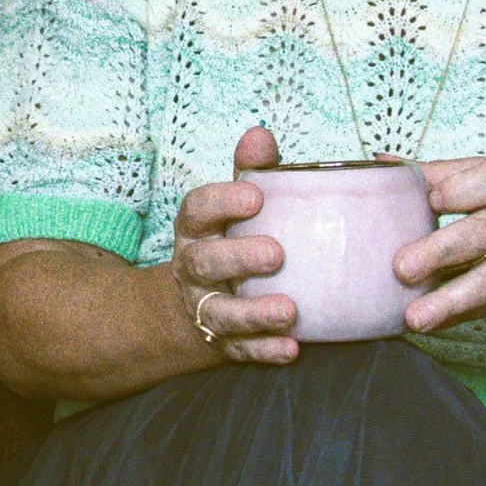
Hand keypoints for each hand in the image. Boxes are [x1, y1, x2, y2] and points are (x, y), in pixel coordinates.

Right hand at [170, 126, 299, 364]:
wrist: (198, 302)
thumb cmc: (233, 237)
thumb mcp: (237, 202)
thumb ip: (251, 169)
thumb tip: (260, 134)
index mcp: (196, 228)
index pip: (196, 209)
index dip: (222, 201)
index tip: (256, 195)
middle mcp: (194, 268)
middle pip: (204, 263)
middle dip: (237, 258)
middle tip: (277, 253)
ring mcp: (206, 308)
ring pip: (221, 314)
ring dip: (254, 314)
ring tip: (289, 311)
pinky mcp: (224, 343)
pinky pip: (241, 350)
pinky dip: (264, 350)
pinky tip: (292, 348)